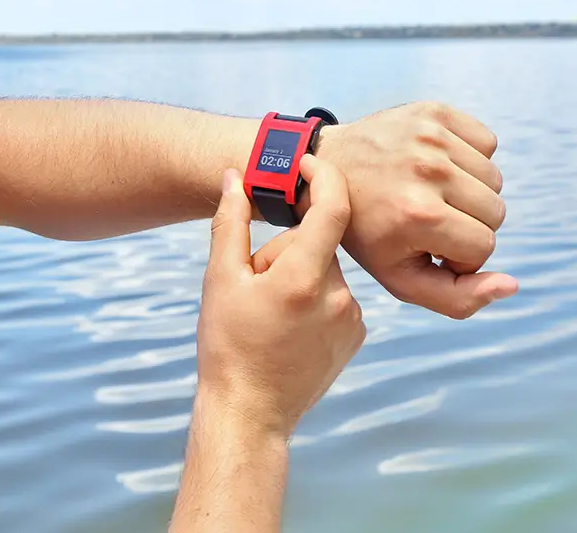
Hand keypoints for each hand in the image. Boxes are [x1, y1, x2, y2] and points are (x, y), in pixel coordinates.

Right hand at [199, 155, 365, 437]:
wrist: (250, 411)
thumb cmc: (228, 345)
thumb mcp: (219, 280)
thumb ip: (231, 222)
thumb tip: (236, 177)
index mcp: (303, 277)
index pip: (333, 207)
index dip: (323, 176)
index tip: (305, 165)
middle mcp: (338, 295)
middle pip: (317, 242)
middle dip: (288, 249)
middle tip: (255, 281)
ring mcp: (352, 317)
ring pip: (326, 271)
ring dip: (301, 275)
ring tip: (271, 311)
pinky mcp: (356, 335)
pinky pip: (337, 297)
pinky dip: (315, 299)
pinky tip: (290, 326)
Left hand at [313, 102, 518, 319]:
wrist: (327, 169)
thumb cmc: (367, 231)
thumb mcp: (400, 278)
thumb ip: (458, 297)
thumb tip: (512, 285)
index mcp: (419, 215)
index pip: (485, 246)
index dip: (460, 254)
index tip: (429, 245)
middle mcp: (429, 170)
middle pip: (496, 212)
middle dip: (468, 224)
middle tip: (430, 220)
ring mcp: (431, 136)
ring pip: (494, 179)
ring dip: (469, 192)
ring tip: (433, 193)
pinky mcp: (435, 112)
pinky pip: (486, 142)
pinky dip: (469, 158)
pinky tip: (436, 166)